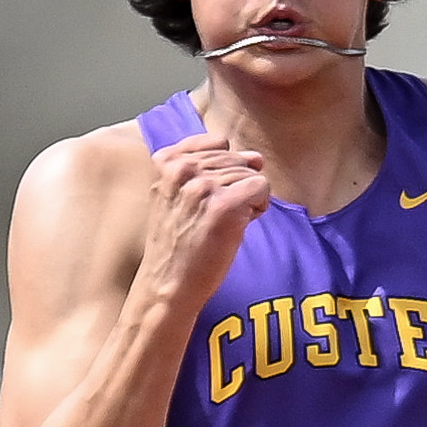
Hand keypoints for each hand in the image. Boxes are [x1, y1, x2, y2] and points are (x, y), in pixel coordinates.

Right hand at [139, 131, 272, 302]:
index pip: (216, 143)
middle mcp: (182, 169)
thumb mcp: (174, 195)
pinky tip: (239, 225)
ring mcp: (203, 186)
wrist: (167, 283)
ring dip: (247, 198)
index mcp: (166, 160)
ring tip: (224, 223)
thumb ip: (208, 168)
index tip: (209, 196)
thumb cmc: (177, 243)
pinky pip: (261, 186)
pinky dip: (258, 206)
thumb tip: (256, 157)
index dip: (223, 170)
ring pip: (250, 173)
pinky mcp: (224, 206)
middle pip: (236, 159)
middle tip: (217, 216)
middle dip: (237, 185)